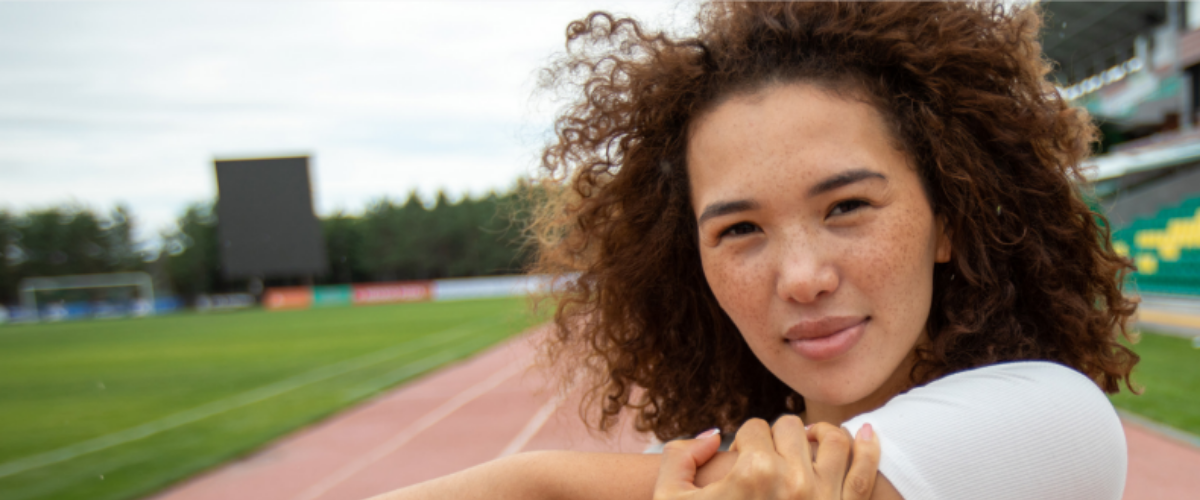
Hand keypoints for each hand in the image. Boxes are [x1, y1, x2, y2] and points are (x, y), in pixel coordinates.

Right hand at [653, 416, 880, 499]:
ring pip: (833, 438)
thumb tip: (712, 435)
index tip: (739, 462)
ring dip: (818, 435)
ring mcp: (826, 498)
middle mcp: (795, 481)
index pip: (753, 428)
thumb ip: (678, 457)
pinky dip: (869, 446)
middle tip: (764, 461)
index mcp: (753, 473)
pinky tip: (865, 432)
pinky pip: (866, 471)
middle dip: (775, 438)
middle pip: (789, 427)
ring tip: (804, 446)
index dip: (742, 442)